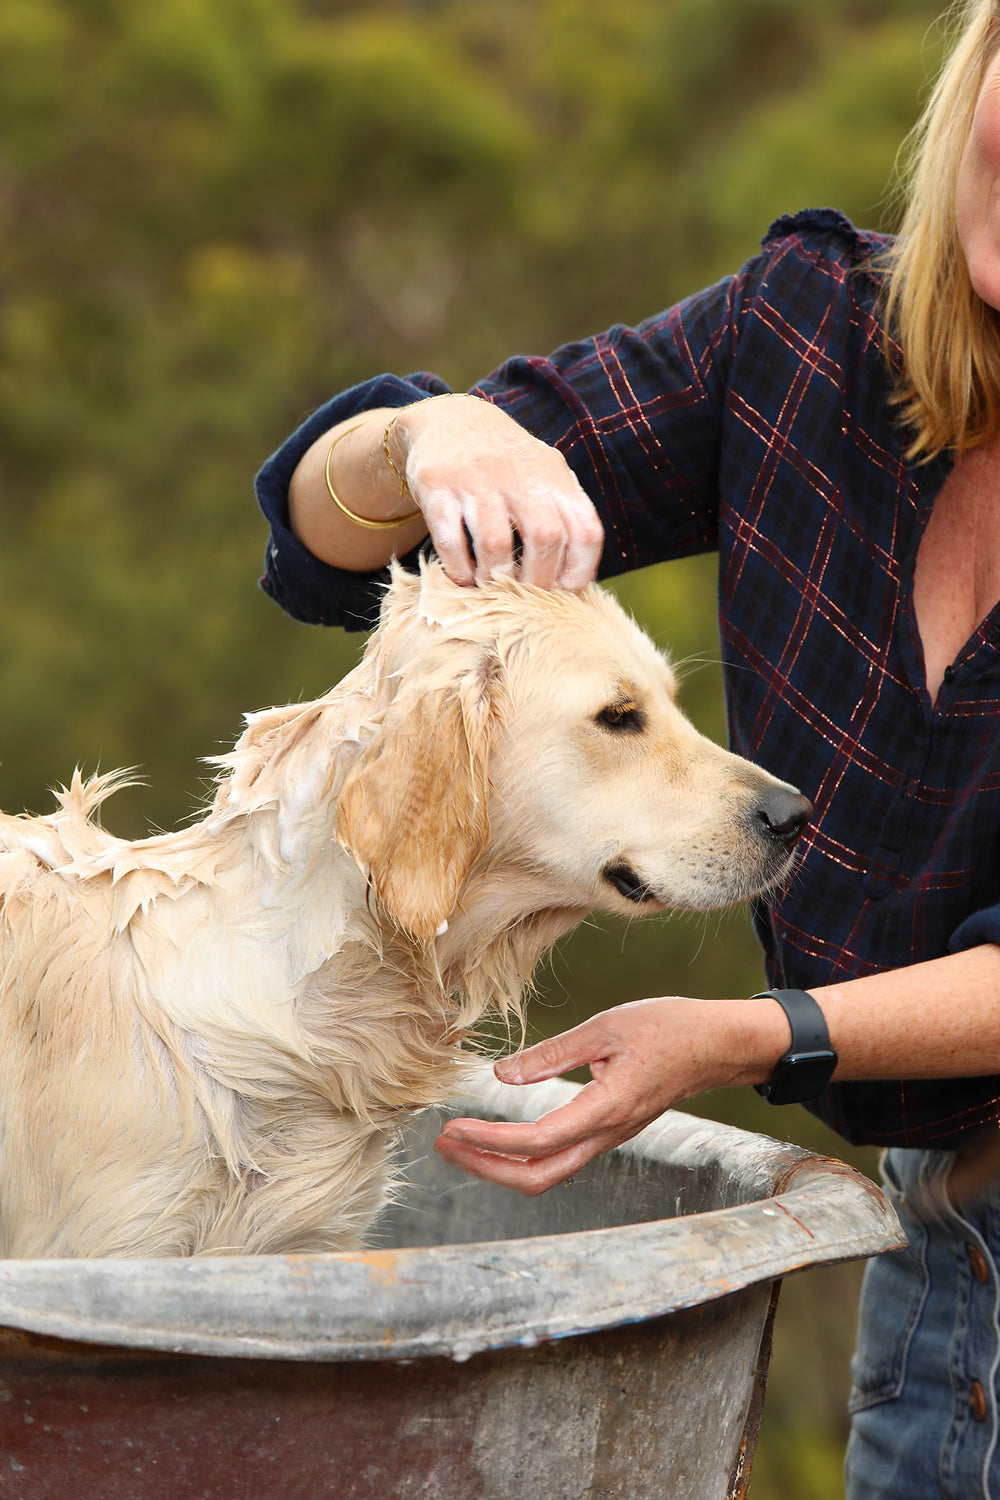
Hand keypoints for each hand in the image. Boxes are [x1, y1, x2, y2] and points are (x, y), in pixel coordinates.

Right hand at [394, 395, 604, 589]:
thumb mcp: (545, 475)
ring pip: (495, 543)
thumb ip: (566, 516)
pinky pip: (450, 539)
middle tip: (524, 596)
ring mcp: (476, 477)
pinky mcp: (437, 484)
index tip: (564, 591)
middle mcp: (519, 473)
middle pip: (545, 539)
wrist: (449, 419)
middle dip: (537, 581)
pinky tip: (463, 575)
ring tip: (491, 587)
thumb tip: (577, 580)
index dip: (579, 570)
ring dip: (494, 578)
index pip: (585, 529)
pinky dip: (458, 568)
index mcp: (554, 475)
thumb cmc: (506, 465)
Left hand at [434, 996, 786, 1195]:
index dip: (490, 1142)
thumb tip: (501, 1075)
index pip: (538, 1142)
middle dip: (485, 1168)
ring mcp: (609, 1138)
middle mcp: (607, 1134)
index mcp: (607, 1109)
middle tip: (444, 1142)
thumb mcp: (606, 1027)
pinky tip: (498, 1136)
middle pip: (538, 1177)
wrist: (716, 1045)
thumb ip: (553, 1053)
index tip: (453, 1128)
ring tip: (460, 1141)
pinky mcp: (609, 1131)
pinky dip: (522, 1155)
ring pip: (548, 1173)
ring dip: (500, 1164)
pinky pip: (560, 1158)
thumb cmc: (668, 1028)